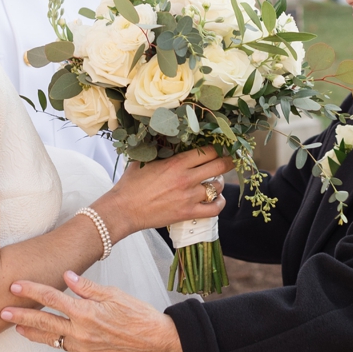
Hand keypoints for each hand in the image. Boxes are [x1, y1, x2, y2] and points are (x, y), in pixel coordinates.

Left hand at [1, 271, 184, 351]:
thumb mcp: (114, 294)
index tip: (15, 286)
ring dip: (32, 333)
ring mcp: (83, 349)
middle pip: (43, 323)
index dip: (32, 291)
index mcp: (86, 314)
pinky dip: (53, 340)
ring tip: (16, 327)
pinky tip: (46, 335)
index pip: (52, 299)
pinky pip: (64, 347)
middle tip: (1, 312)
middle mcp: (81, 334)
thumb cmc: (137, 314)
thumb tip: (67, 276)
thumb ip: (87, 287)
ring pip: (50, 340)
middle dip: (20, 317)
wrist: (155, 341)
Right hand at [95, 146, 232, 241]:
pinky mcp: (188, 213)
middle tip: (229, 160)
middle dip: (228, 161)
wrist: (123, 210)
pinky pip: (214, 209)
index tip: (222, 147)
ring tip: (215, 181)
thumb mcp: (145, 160)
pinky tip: (217, 199)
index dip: (218, 147)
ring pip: (218, 187)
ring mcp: (189, 197)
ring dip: (220, 183)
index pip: (208, 151)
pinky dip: (219, 203)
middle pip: (220, 166)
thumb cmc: (130, 184)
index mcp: (176, 163)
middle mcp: (186, 178)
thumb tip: (168, 138)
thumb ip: (159, 150)